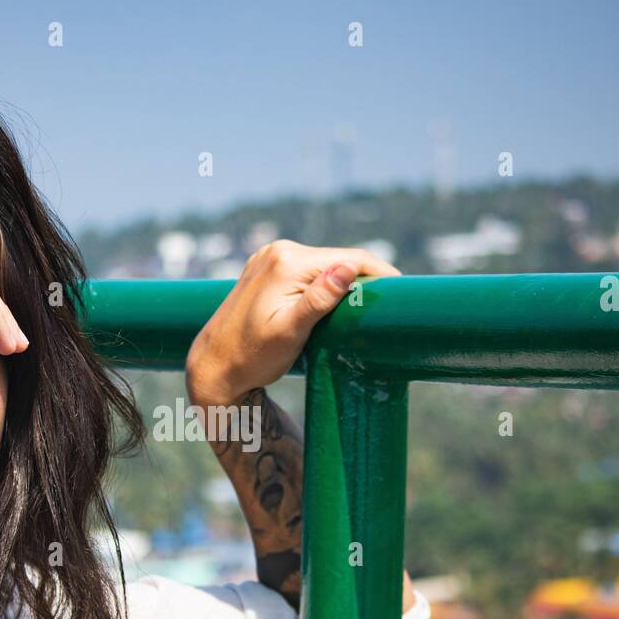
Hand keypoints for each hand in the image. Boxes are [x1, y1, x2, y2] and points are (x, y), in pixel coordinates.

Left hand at [185, 239, 400, 404]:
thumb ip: (319, 299)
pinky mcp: (267, 268)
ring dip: (347, 281)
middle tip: (393, 304)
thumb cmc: (252, 357)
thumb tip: (348, 267)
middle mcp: (277, 251)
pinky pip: (308, 271)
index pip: (348, 259)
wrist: (213, 367)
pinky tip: (340, 302)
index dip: (380, 274)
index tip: (405, 292)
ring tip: (371, 305)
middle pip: (338, 260)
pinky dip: (326, 283)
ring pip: (324, 265)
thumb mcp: (290, 332)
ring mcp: (270, 257)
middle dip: (366, 278)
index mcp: (286, 262)